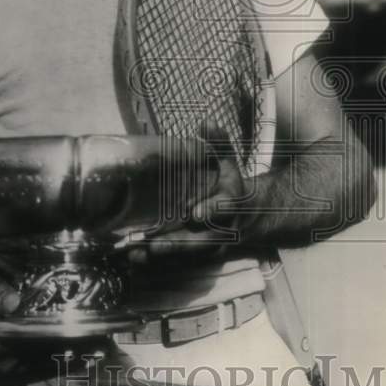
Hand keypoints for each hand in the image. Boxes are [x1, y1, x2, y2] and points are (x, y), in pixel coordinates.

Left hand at [128, 123, 247, 264]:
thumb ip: (218, 143)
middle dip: (179, 243)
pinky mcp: (200, 256)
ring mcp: (211, 245)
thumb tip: (205, 123)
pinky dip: (160, 263)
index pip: (225, 206)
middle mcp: (223, 228)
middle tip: (155, 243)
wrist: (249, 214)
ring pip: (188, 254)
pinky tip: (136, 259)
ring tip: (137, 253)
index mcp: (232, 201)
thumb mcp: (227, 159)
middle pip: (203, 240)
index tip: (196, 213)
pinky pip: (180, 262)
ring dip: (164, 255)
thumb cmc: (229, 181)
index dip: (212, 209)